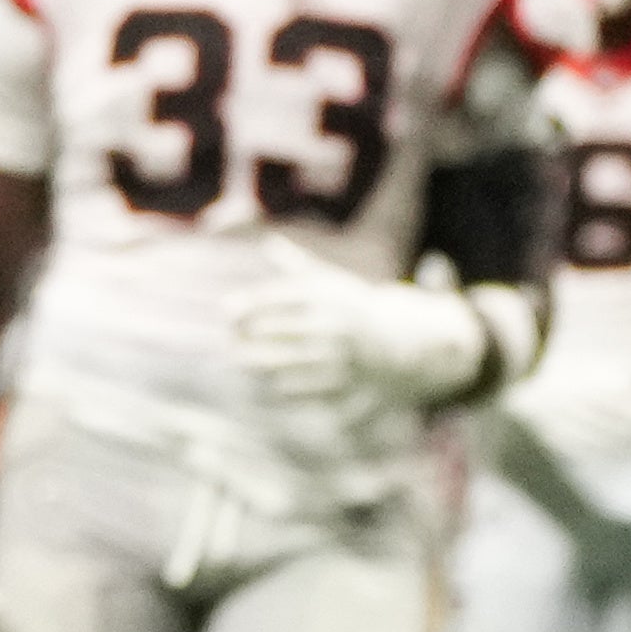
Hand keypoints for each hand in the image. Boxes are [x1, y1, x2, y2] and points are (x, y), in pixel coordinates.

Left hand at [228, 238, 487, 417]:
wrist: (405, 342)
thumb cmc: (357, 307)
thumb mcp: (333, 281)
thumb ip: (298, 264)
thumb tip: (269, 243)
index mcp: (328, 296)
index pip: (276, 298)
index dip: (246, 304)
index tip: (225, 310)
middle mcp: (333, 325)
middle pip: (274, 330)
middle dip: (244, 334)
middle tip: (228, 337)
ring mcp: (340, 356)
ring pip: (284, 363)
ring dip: (256, 363)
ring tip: (238, 360)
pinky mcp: (345, 384)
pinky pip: (302, 388)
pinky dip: (281, 385)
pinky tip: (270, 379)